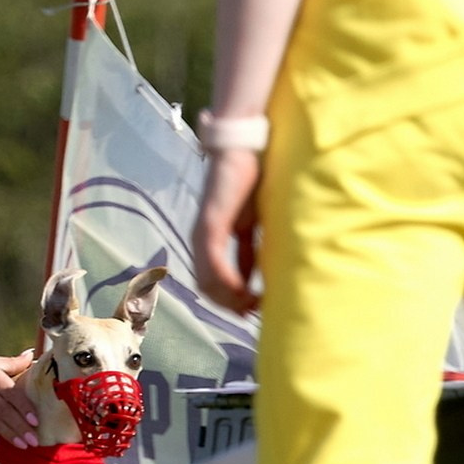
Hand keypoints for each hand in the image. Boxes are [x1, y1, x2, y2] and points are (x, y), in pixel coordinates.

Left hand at [194, 146, 263, 313]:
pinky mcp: (210, 225)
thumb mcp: (255, 225)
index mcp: (211, 240)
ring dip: (230, 298)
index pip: (213, 281)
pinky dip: (229, 281)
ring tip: (252, 305)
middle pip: (207, 287)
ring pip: (208, 280)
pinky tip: (245, 291)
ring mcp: (203, 233)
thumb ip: (252, 250)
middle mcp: (201, 240)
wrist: (244, 151)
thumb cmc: (253, 183)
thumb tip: (262, 277)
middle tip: (253, 313)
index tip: (251, 310)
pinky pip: (214, 262)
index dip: (231, 299)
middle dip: (230, 304)